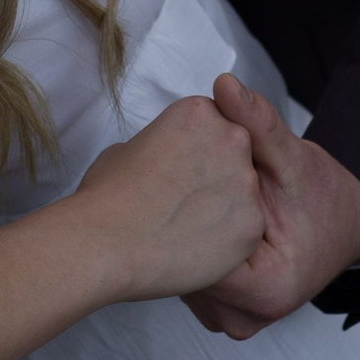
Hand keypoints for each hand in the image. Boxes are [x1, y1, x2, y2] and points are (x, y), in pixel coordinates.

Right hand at [72, 95, 266, 302]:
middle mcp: (230, 139)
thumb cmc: (107, 196)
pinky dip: (227, 240)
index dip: (197, 150)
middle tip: (183, 198)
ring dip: (223, 206)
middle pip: (236, 154)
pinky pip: (245, 230)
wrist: (107, 243)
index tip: (179, 168)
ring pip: (244, 193)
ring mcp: (246, 183)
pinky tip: (195, 246)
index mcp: (199, 113)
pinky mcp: (252, 225)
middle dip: (217, 173)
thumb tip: (160, 160)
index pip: (214, 124)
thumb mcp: (126, 148)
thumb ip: (159, 145)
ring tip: (186, 225)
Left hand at [182, 77, 359, 339]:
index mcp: (266, 290)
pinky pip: (189, 275)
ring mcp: (228, 320)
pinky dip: (186, 243)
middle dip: (178, 219)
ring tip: (182, 195)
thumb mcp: (293, 158)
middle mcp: (244, 319)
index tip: (177, 171)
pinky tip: (189, 214)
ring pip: (181, 272)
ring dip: (178, 233)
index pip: (198, 251)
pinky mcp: (218, 309)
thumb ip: (257, 125)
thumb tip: (226, 85)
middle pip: (185, 267)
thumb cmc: (321, 197)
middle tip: (172, 177)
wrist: (343, 226)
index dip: (186, 205)